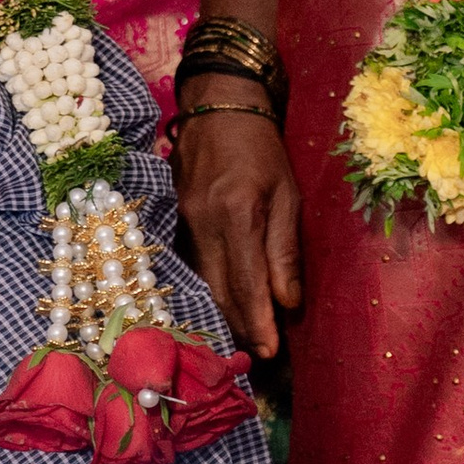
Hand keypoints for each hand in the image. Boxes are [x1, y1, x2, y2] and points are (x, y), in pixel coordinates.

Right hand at [172, 102, 301, 360]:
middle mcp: (204, 222)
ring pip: (202, 282)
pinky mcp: (174, 219)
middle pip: (219, 291)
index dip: (259, 322)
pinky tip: (222, 305)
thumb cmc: (263, 149)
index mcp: (237, 213)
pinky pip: (192, 265)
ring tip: (246, 338)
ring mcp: (183, 221)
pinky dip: (209, 289)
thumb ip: (285, 249)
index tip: (271, 353)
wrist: (218, 107)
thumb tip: (287, 303)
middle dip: (241, 328)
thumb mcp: (288, 194)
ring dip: (223, 314)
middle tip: (260, 356)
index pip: (247, 283)